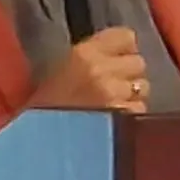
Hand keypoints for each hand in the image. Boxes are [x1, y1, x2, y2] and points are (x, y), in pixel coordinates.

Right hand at [30, 27, 151, 113]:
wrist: (36, 143)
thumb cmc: (44, 107)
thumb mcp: (61, 71)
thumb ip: (92, 58)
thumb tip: (120, 52)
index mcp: (83, 54)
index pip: (125, 36)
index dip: (124, 49)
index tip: (117, 58)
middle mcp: (102, 70)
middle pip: (138, 62)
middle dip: (129, 74)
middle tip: (114, 86)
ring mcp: (114, 94)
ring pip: (143, 86)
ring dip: (133, 95)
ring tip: (114, 104)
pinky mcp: (124, 116)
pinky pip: (140, 109)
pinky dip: (132, 114)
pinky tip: (115, 120)